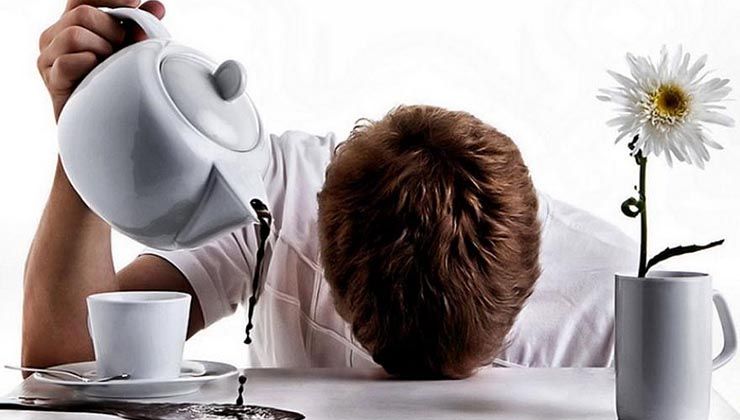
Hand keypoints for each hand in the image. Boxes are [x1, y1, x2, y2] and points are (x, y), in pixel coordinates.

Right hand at [37, 0, 165, 120]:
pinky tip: (96, 75)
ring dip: (101, 50)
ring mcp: (49, 57)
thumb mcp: (130, 49)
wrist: (106, 125)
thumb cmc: (116, 82)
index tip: (135, 3)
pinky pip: (67, 62)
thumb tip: (157, 6)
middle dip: (111, 30)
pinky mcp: (51, 79)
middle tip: (121, 49)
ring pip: (74, 35)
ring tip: (108, 66)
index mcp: (72, 24)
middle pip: (82, 13)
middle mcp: (55, 36)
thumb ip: (140, 25)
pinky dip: (87, 66)